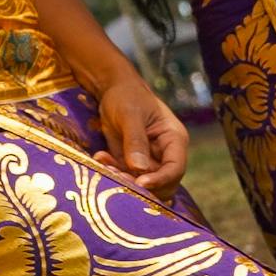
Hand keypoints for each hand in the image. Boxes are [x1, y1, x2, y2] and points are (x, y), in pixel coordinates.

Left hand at [90, 70, 189, 198]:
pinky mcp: (132, 163)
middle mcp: (165, 154)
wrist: (111, 90)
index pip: (175, 168)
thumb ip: (135, 140)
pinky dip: (114, 171)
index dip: (161, 180)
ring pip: (144, 184)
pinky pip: (127, 176)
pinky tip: (100, 157)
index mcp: (174, 139)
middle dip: (142, 186)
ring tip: (105, 165)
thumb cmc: (127, 96)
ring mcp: (149, 161)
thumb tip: (140, 169)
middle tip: (118, 178)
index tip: (140, 183)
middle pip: (163, 184)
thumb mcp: (130, 114)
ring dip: (125, 180)